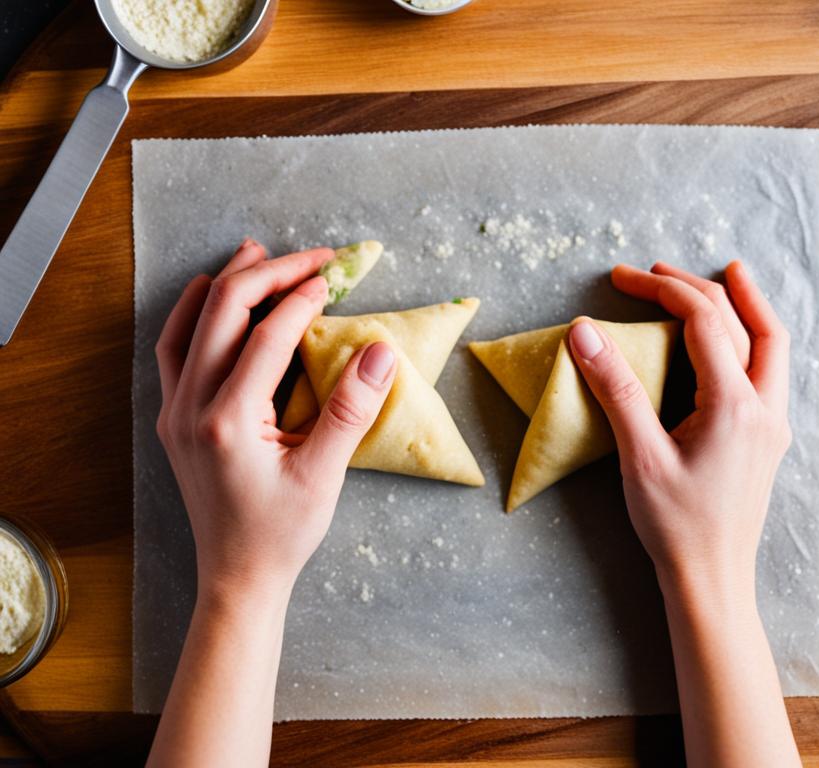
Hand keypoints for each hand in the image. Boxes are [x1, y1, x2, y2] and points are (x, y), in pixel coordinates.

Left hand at [154, 238, 396, 601]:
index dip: (302, 299)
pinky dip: (195, 314)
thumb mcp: (324, 475)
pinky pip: (175, 349)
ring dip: (228, 283)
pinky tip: (211, 296)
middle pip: (223, 313)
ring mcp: (175, 411)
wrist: (237, 576)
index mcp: (229, 422)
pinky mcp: (174, 418)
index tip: (334, 277)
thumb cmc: (283, 533)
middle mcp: (191, 408)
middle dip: (269, 275)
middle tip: (312, 258)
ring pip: (193, 324)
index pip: (267, 337)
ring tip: (258, 251)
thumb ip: (351, 410)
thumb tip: (380, 352)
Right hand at [568, 260, 790, 594]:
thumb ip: (615, 388)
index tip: (621, 278)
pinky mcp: (766, 436)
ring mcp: (772, 422)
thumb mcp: (640, 456)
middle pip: (743, 322)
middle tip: (655, 270)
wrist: (712, 579)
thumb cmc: (675, 525)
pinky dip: (753, 335)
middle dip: (698, 287)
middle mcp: (764, 406)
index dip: (662, 289)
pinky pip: (769, 367)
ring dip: (745, 303)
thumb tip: (584, 332)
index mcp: (733, 405)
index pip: (702, 321)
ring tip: (726, 274)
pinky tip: (735, 335)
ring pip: (771, 342)